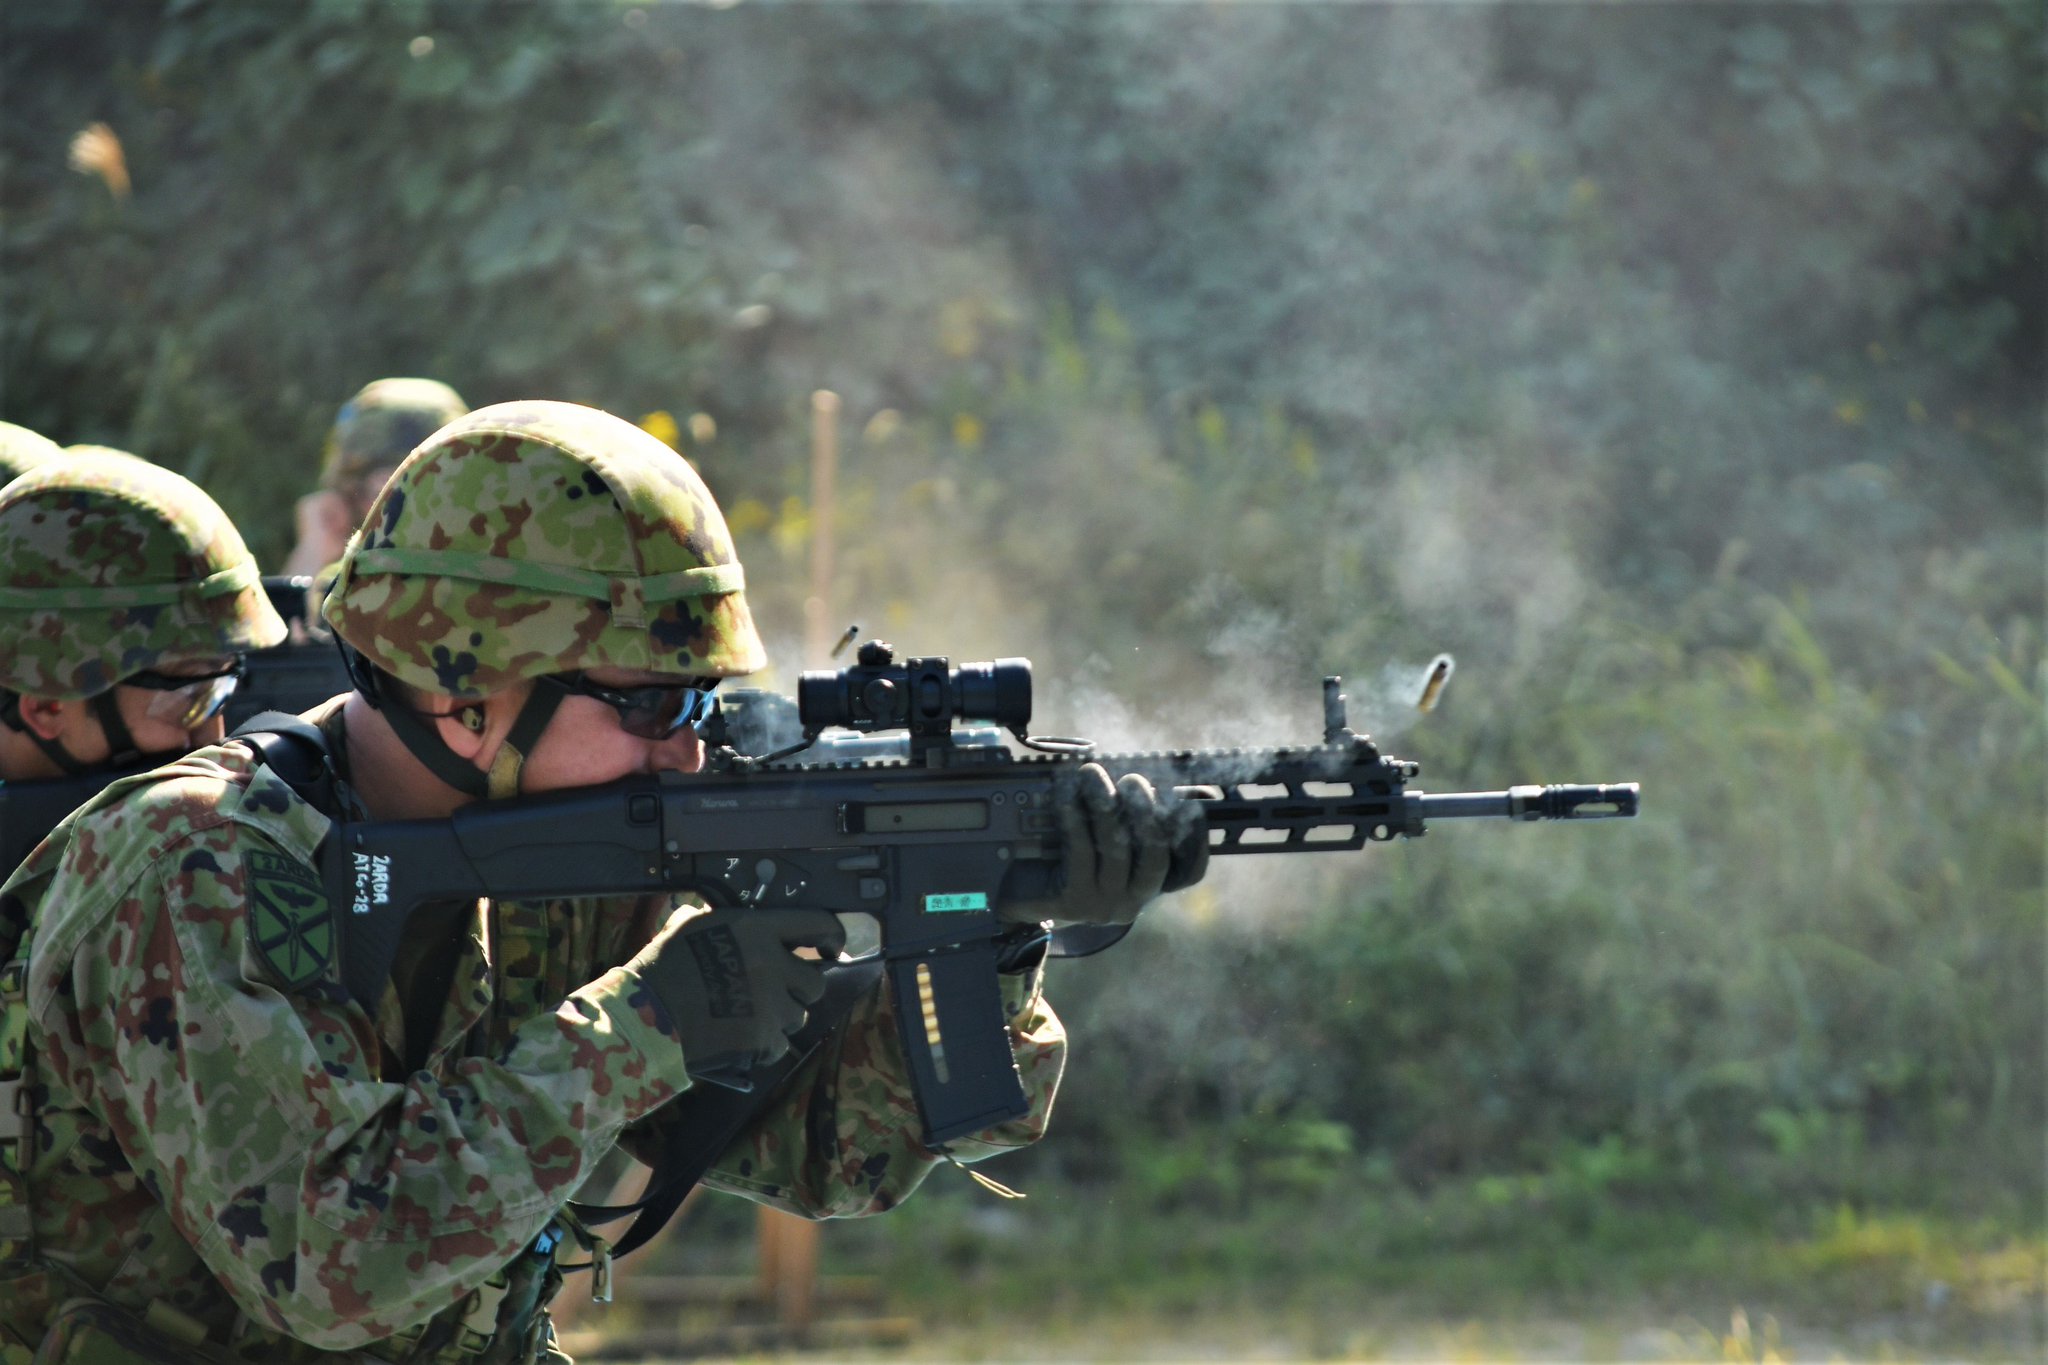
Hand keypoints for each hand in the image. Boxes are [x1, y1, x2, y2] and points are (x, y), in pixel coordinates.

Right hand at [624, 907, 845, 1083]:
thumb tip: (709, 914)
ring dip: (780, 1019)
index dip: (832, 936)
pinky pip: (779, 1045)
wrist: (645, 1015)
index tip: (832, 947)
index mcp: (758, 930)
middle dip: (799, 989)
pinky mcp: (763, 1039)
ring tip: (748, 1019)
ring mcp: (771, 1005)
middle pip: (815, 982)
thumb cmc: (662, 967)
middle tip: (775, 993)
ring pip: (798, 1016)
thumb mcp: (688, 926)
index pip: (818, 923)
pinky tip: (740, 1041)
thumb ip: (714, 920)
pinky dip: (764, 1046)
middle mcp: (773, 964)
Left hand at [1001, 763, 1208, 926]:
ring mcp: (1104, 905)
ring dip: (1106, 806)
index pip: (1189, 871)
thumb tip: (1146, 781)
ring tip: (1093, 775)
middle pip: (1154, 857)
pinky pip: (1080, 853)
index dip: (1196, 839)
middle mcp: (1132, 902)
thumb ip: (1124, 819)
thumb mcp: (1099, 844)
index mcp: (1146, 888)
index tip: (1191, 804)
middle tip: (1134, 781)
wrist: (1018, 899)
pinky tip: (1067, 796)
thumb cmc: (1062, 862)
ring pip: (1115, 850)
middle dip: (1147, 814)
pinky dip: (1075, 819)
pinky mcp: (1074, 903)